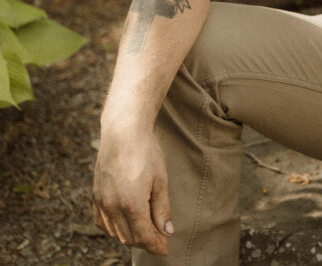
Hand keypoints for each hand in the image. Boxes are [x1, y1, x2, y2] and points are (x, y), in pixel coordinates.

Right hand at [92, 129, 173, 254]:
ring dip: (130, 237)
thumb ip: (162, 209)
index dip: (155, 245)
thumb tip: (167, 232)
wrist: (122, 133)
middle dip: (145, 242)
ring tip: (146, 233)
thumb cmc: (146, 153)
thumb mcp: (160, 180)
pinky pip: (102, 222)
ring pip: (115, 232)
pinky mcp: (94, 196)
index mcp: (131, 204)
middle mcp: (112, 206)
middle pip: (129, 238)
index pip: (143, 236)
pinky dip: (114, 229)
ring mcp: (101, 202)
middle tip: (160, 241)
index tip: (165, 249)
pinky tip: (126, 224)